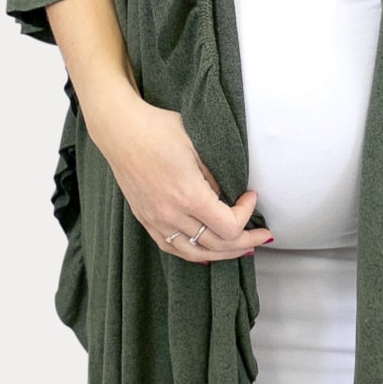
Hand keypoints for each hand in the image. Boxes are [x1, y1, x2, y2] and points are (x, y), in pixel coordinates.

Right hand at [93, 93, 273, 262]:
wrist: (120, 129)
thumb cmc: (158, 129)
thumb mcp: (198, 146)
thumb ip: (215, 177)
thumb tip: (228, 198)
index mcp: (188, 194)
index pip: (228, 226)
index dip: (246, 215)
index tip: (250, 196)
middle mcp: (171, 213)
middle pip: (216, 244)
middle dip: (245, 241)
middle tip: (262, 235)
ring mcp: (156, 219)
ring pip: (195, 252)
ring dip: (223, 253)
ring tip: (241, 249)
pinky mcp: (145, 218)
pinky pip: (171, 246)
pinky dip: (193, 253)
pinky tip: (206, 254)